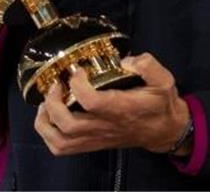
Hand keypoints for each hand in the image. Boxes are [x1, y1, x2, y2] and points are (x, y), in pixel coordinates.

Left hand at [33, 53, 189, 155]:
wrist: (164, 131)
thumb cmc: (161, 104)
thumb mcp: (164, 80)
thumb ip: (148, 65)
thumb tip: (125, 60)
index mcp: (122, 108)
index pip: (92, 101)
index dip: (78, 84)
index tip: (78, 70)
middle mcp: (105, 125)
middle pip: (68, 123)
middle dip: (54, 103)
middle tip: (56, 85)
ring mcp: (96, 138)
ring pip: (60, 139)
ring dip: (45, 121)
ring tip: (47, 102)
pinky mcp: (91, 144)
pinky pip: (62, 148)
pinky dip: (48, 135)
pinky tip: (49, 119)